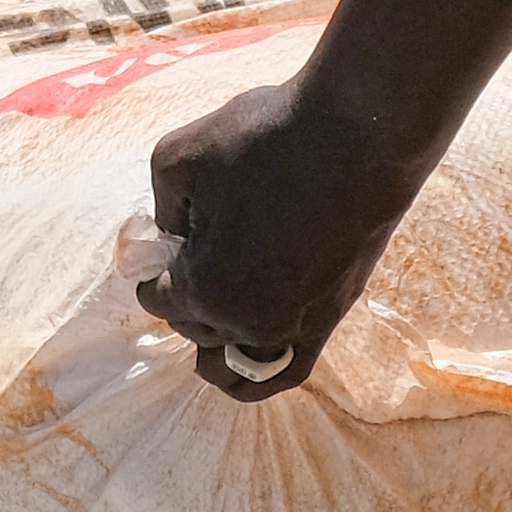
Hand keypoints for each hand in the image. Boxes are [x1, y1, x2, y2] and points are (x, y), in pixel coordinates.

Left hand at [134, 79, 417, 404]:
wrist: (357, 135)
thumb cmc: (264, 140)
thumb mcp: (176, 160)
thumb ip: (159, 213)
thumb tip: (169, 243)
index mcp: (204, 289)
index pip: (155, 298)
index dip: (155, 263)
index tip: (171, 234)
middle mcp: (248, 323)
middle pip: (193, 325)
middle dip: (186, 289)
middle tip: (202, 242)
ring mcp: (294, 328)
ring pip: (232, 354)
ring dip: (214, 330)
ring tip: (213, 296)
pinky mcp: (329, 320)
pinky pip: (285, 372)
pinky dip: (255, 376)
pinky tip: (238, 361)